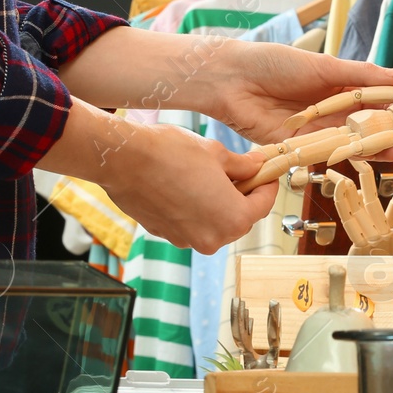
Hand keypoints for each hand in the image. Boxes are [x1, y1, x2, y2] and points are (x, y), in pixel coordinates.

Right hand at [103, 123, 278, 253]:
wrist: (124, 160)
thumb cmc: (172, 153)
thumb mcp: (218, 154)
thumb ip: (243, 166)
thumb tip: (257, 166)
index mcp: (233, 219)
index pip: (263, 205)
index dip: (267, 185)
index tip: (267, 173)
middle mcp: (212, 238)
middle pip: (240, 219)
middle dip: (243, 196)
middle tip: (241, 172)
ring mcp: (186, 240)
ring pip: (214, 223)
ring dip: (218, 203)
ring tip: (211, 176)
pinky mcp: (165, 235)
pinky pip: (191, 223)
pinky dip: (195, 209)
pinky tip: (187, 186)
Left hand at [206, 44, 392, 146]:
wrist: (232, 79)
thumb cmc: (274, 63)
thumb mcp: (325, 65)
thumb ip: (364, 75)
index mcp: (341, 87)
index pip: (381, 100)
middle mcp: (334, 110)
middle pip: (373, 125)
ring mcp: (320, 130)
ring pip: (358, 141)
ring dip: (383, 147)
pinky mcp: (303, 147)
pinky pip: (333, 152)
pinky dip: (355, 156)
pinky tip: (377, 156)